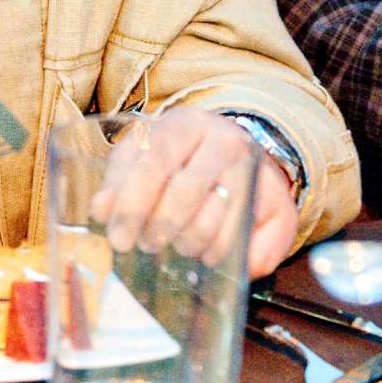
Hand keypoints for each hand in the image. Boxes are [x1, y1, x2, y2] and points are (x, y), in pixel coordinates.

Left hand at [88, 109, 300, 276]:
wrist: (236, 153)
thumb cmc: (180, 160)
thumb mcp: (145, 158)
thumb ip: (120, 181)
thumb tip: (101, 210)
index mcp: (186, 125)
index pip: (154, 163)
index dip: (132, 205)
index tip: (119, 239)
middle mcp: (226, 141)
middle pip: (186, 192)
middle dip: (161, 227)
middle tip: (148, 244)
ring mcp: (257, 170)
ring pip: (216, 221)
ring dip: (190, 244)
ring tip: (178, 245)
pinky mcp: (281, 203)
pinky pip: (249, 244)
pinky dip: (224, 257)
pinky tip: (209, 254)